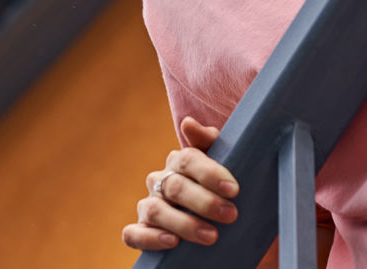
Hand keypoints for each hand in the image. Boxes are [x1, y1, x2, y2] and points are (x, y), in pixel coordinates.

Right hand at [122, 116, 239, 250]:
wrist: (215, 221)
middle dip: (204, 202)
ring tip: (211, 236)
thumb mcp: (224, 162)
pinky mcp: (140, 231)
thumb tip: (188, 124)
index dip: (210, 173)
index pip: (188, 159)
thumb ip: (209, 141)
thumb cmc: (220, 187)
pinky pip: (133, 233)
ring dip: (183, 223)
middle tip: (230, 214)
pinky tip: (172, 242)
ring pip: (155, 210)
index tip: (233, 190)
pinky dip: (150, 238)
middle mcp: (159, 181)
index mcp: (179, 161)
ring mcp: (148, 206)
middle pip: (175, 187)